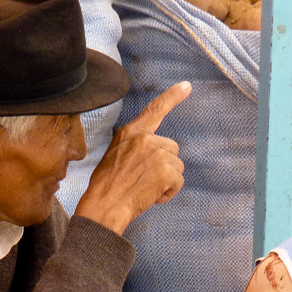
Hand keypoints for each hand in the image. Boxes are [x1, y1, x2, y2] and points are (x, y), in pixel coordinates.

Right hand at [74, 82, 190, 234]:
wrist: (104, 205)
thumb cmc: (107, 186)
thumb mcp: (116, 155)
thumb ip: (135, 147)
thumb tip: (152, 153)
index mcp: (131, 132)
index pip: (155, 110)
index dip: (173, 96)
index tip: (187, 86)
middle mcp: (145, 139)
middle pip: (172, 149)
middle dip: (164, 166)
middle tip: (144, 180)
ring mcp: (156, 154)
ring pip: (177, 166)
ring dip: (166, 180)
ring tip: (146, 189)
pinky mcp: (165, 171)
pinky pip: (178, 182)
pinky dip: (169, 192)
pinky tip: (153, 196)